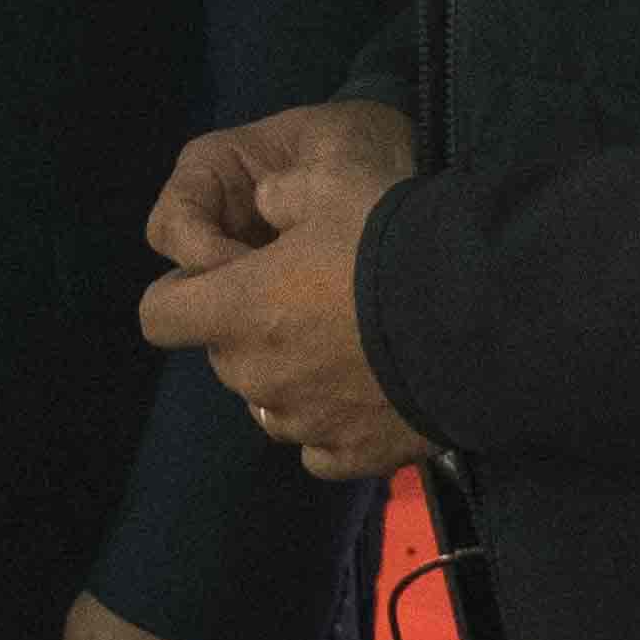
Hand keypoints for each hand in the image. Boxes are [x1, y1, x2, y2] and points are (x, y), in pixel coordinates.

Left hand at [139, 121, 435, 481]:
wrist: (480, 316)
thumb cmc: (391, 241)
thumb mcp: (330, 183)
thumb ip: (283, 192)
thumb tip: (266, 200)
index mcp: (239, 310)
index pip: (159, 316)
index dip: (178, 293)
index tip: (216, 274)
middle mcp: (259, 376)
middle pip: (223, 356)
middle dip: (246, 328)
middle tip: (300, 297)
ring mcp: (307, 423)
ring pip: (269, 405)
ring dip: (286, 377)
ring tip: (338, 346)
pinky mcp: (355, 455)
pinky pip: (320, 447)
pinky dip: (330, 425)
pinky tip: (362, 395)